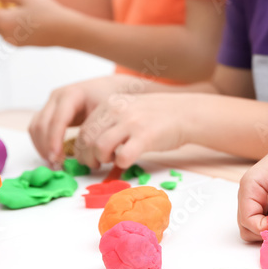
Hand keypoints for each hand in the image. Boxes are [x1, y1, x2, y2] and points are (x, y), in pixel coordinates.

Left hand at [0, 0, 77, 46]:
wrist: (66, 31)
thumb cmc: (48, 11)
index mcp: (3, 20)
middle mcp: (4, 33)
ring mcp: (12, 41)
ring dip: (0, 18)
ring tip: (10, 7)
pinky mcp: (20, 45)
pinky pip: (8, 33)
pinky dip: (10, 25)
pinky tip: (21, 18)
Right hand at [29, 75, 143, 165]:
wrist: (108, 87)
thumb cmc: (110, 98)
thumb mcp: (108, 111)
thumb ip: (99, 128)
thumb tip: (94, 151)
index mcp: (72, 94)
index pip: (57, 119)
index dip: (54, 140)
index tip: (57, 158)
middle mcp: (57, 97)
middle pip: (42, 124)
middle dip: (46, 146)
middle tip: (56, 165)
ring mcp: (51, 103)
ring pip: (35, 127)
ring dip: (41, 146)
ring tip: (55, 162)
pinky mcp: (49, 111)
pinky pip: (37, 128)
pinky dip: (41, 143)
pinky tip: (53, 155)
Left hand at [72, 93, 198, 169]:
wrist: (186, 113)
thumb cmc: (156, 116)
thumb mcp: (127, 109)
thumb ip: (108, 122)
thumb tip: (87, 145)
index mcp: (110, 103)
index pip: (83, 129)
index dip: (81, 148)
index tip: (88, 157)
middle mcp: (118, 110)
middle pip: (87, 140)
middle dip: (87, 158)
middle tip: (95, 164)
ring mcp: (132, 123)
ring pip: (99, 148)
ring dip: (102, 160)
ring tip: (111, 161)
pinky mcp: (145, 137)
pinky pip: (122, 157)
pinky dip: (121, 164)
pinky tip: (128, 160)